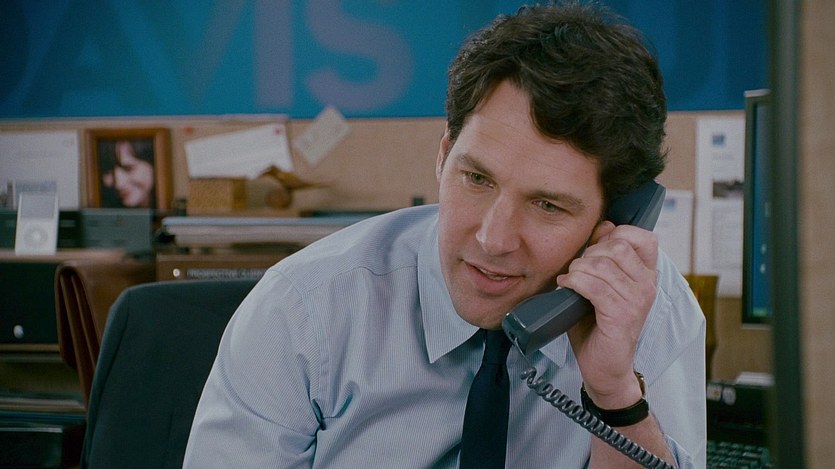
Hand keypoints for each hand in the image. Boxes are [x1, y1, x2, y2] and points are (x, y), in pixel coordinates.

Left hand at [559, 221, 657, 407]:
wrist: (604, 368)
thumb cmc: (598, 326)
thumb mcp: (601, 284)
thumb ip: (602, 256)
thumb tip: (604, 226)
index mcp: (646, 275)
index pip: (643, 237)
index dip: (615, 235)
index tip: (595, 250)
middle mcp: (647, 285)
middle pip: (617, 246)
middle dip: (589, 253)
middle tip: (577, 270)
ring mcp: (637, 301)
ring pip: (601, 265)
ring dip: (577, 269)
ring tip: (570, 280)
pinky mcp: (622, 316)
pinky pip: (594, 287)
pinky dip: (574, 282)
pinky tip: (566, 287)